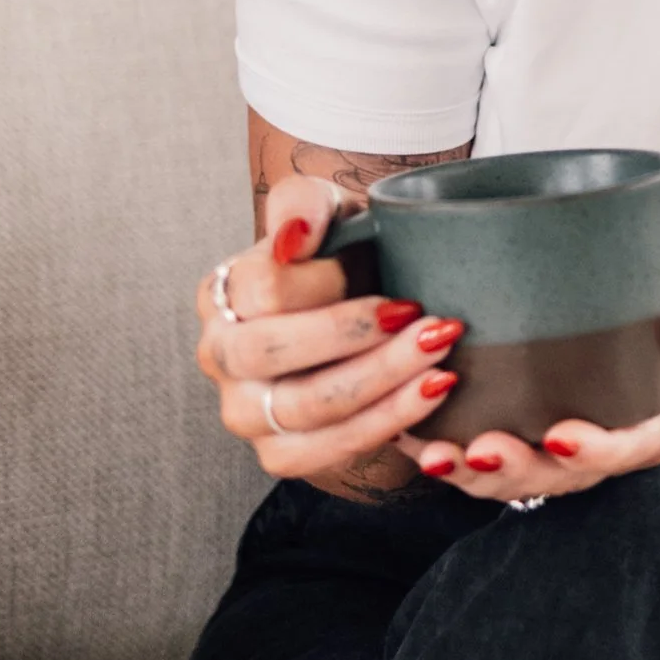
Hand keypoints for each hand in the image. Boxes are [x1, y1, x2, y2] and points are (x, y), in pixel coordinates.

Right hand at [195, 176, 467, 495]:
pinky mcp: (280, 454)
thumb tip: (292, 237)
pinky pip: (327, 450)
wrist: (364, 310)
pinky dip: (387, 422)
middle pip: (271, 353)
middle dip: (354, 336)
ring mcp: (244, 412)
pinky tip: (432, 392)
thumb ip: (302, 205)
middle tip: (425, 319)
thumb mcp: (326, 211)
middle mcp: (220, 356)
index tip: (384, 277)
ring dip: (381, 380)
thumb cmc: (341, 258)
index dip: (327, 284)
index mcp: (221, 294)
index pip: (264, 290)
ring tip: (440, 356)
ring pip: (303, 407)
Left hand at [397, 306, 659, 505]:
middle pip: (550, 478)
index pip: (621, 452)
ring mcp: (561, 457)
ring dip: (466, 472)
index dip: (591, 450)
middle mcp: (597, 456)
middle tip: (472, 450)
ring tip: (426, 452)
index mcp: (648, 436)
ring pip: (510, 480)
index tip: (562, 437)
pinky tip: (406, 435)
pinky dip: (449, 454)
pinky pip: (488, 461)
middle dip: (508, 468)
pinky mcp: (532, 445)